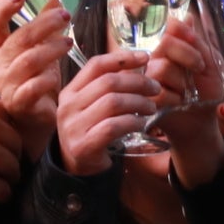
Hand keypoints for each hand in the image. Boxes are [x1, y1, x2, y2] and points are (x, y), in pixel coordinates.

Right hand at [0, 0, 73, 161]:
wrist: (34, 118)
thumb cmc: (36, 79)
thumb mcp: (40, 48)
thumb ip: (44, 25)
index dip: (4, 8)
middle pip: (19, 39)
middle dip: (43, 24)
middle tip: (64, 15)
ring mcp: (7, 84)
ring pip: (29, 60)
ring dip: (52, 48)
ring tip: (69, 41)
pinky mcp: (19, 102)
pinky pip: (33, 86)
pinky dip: (47, 78)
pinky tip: (58, 75)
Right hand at [56, 52, 158, 176]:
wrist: (78, 166)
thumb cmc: (92, 130)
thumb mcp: (93, 105)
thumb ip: (108, 87)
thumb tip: (140, 65)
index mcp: (70, 91)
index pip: (96, 65)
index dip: (123, 58)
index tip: (146, 57)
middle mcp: (68, 106)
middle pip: (108, 82)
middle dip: (137, 82)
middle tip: (155, 88)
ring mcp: (73, 126)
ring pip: (113, 103)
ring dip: (138, 102)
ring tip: (151, 107)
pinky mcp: (83, 145)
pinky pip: (113, 126)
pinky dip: (132, 122)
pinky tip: (141, 124)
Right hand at [147, 13, 223, 185]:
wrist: (203, 123)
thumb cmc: (205, 94)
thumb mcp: (209, 65)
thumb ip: (198, 43)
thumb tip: (186, 16)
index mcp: (170, 50)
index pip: (170, 29)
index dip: (185, 35)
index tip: (198, 44)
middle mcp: (155, 61)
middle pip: (164, 44)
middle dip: (188, 56)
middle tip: (199, 70)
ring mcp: (148, 81)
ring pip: (162, 68)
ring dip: (182, 81)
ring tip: (187, 93)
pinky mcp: (146, 101)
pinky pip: (160, 91)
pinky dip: (177, 99)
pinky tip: (179, 105)